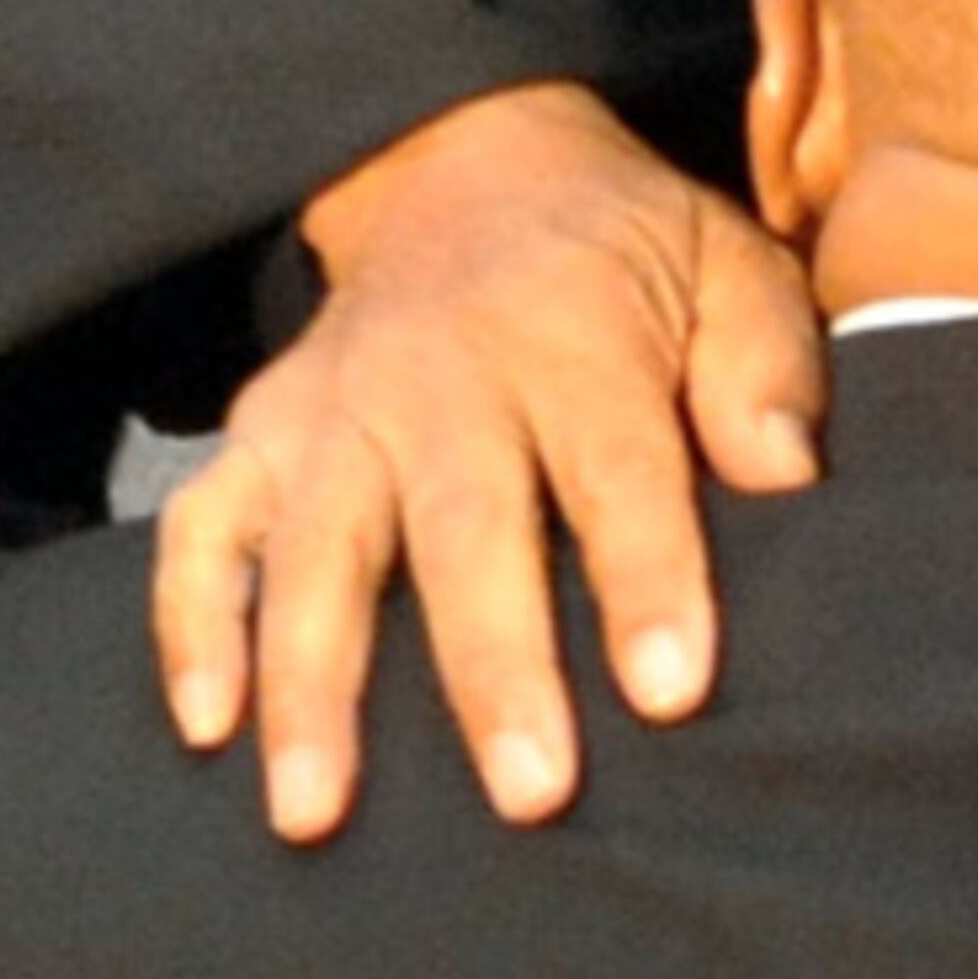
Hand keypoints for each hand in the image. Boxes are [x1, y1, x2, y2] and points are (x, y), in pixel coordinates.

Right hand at [151, 79, 823, 843]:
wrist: (467, 166)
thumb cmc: (622, 257)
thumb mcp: (723, 265)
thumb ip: (763, 369)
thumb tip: (786, 478)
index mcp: (573, 339)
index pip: (618, 470)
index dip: (647, 579)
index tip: (670, 691)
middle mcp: (440, 377)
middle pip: (462, 531)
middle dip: (490, 667)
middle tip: (528, 795)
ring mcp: (334, 411)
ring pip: (312, 551)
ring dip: (310, 683)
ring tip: (317, 812)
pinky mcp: (259, 436)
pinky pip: (203, 531)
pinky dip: (192, 625)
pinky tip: (205, 730)